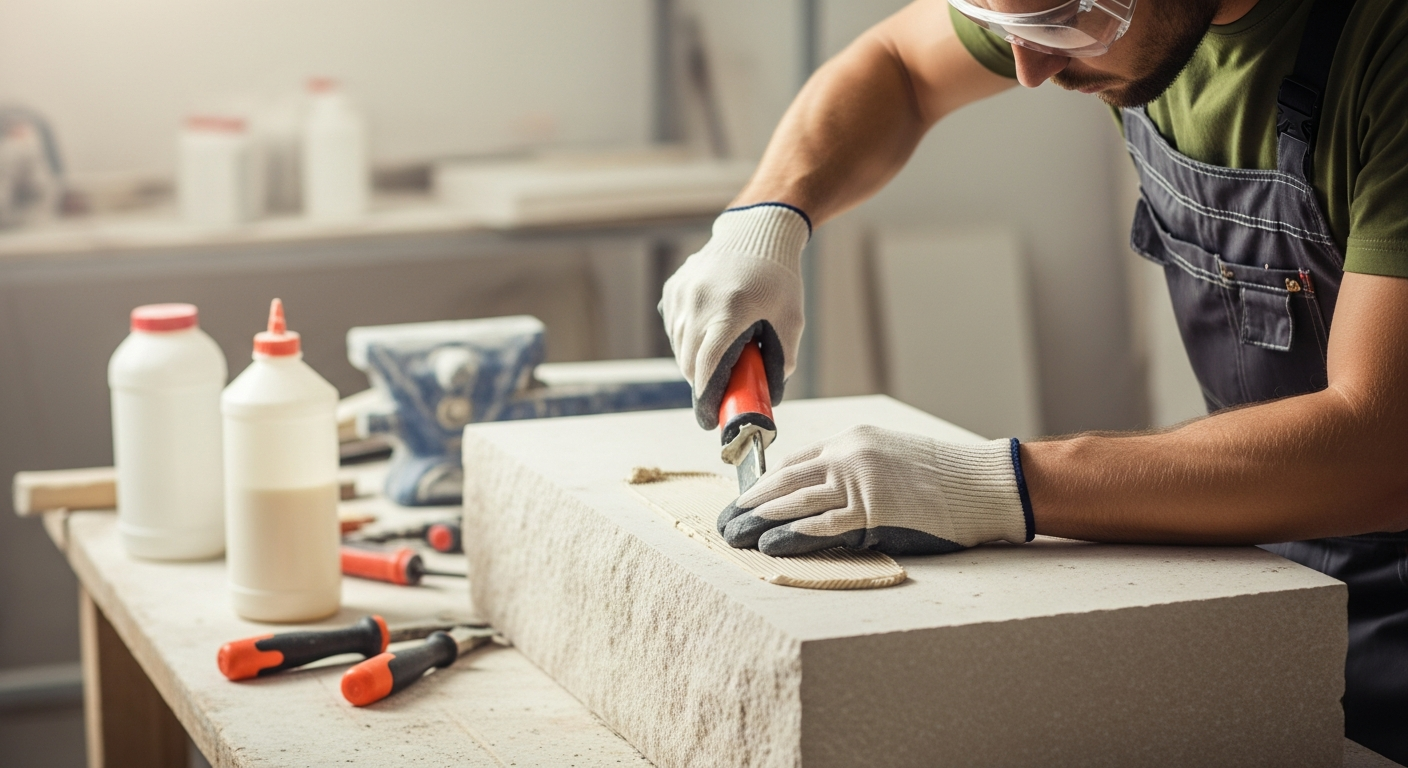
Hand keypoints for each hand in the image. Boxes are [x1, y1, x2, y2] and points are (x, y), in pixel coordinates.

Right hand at [659, 203, 809, 428]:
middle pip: (689, 363)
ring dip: (695, 361)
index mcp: (730, 311)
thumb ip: (780, 362)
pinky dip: (688, 339)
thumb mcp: (790, 321)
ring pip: (679, 348)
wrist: (756, 233)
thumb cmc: (778, 280)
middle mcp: (699, 302)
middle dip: (703, 383)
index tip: (709, 419)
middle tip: (722, 389)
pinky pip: (674, 328)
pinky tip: (709, 329)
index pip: (708, 367)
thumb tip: (767, 396)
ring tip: (721, 352)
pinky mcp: (673, 289)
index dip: (707, 398)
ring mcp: (682, 294)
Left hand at [717, 425, 1032, 555]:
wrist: (986, 483)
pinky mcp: (872, 511)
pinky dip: (791, 534)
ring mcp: (859, 482)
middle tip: (725, 519)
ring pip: (795, 501)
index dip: (766, 484)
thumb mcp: (893, 459)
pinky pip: (822, 525)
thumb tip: (825, 499)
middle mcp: (849, 456)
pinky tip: (769, 544)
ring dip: (759, 520)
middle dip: (750, 501)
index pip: (796, 462)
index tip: (746, 500)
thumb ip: (857, 472)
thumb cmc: (947, 477)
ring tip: (735, 534)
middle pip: (785, 480)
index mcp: (853, 441)